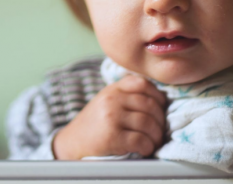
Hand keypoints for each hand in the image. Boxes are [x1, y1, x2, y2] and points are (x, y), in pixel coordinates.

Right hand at [52, 75, 166, 159]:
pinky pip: (141, 140)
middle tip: (160, 130)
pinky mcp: (112, 137)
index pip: (142, 83)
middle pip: (149, 105)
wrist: (71, 143)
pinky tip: (145, 149)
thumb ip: (126, 95)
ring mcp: (111, 117)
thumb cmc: (93, 125)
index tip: (161, 108)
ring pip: (148, 123)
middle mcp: (112, 100)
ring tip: (154, 142)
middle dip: (160, 120)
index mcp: (112, 89)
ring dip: (156, 136)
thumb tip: (159, 99)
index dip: (157, 96)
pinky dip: (148, 146)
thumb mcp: (105, 101)